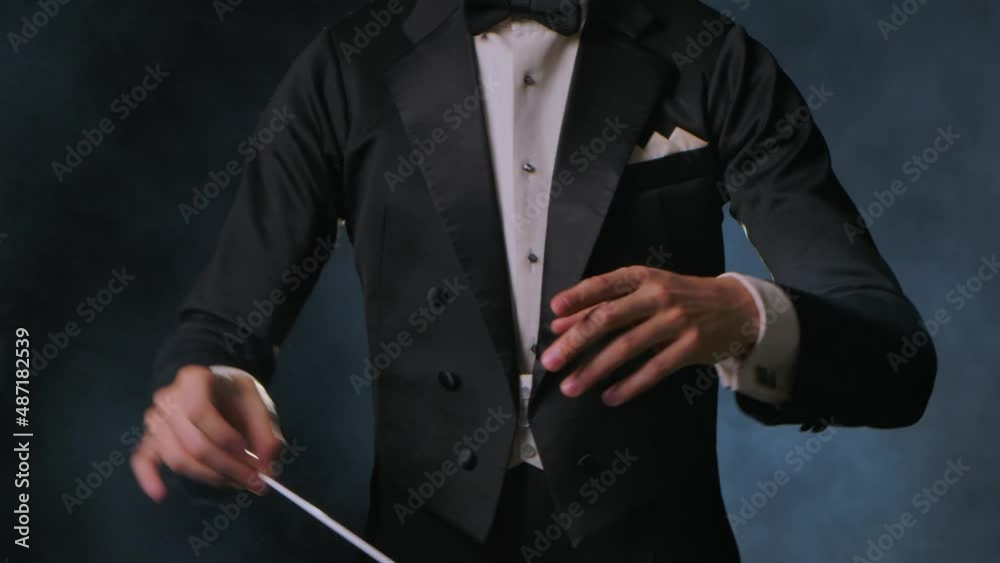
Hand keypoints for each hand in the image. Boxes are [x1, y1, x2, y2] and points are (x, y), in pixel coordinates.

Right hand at [130, 365, 282, 501]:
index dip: (223, 437)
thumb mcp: (257, 404)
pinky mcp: (149, 439)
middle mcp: (167, 398)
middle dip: (226, 467)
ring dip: (209, 477)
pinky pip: (142, 460)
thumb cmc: (234, 396)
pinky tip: (160, 494)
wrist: (214, 388)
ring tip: (238, 483)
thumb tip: (267, 467)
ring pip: (176, 458)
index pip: (200, 412)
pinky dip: (149, 478)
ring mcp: (154, 420)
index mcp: (193, 380)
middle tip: (255, 481)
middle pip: (191, 443)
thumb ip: (266, 433)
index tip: (248, 451)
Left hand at [540, 267, 759, 406]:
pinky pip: (655, 369)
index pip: (605, 284)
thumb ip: (602, 306)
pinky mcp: (691, 347)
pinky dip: (630, 385)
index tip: (554, 311)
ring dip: (595, 369)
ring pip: (628, 347)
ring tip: (571, 386)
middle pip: (609, 318)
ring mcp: (676, 321)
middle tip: (550, 361)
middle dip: (576, 341)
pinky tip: (609, 396)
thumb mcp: (644, 293)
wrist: (736, 307)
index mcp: (643, 277)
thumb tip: (559, 325)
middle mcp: (658, 296)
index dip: (579, 297)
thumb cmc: (680, 298)